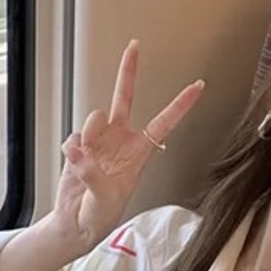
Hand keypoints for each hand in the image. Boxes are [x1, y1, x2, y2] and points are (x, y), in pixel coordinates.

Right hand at [52, 41, 204, 251]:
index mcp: (139, 152)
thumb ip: (92, 173)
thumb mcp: (105, 199)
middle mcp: (120, 141)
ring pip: (94, 118)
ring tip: (85, 158)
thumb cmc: (100, 216)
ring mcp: (99, 142)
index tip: (198, 85)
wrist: (76, 224)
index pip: (164, 122)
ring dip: (89, 134)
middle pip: (124, 98)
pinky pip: (74, 137)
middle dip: (128, 71)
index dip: (181, 104)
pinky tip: (75, 164)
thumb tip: (79, 151)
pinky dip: (72, 151)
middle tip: (134, 47)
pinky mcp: (79, 147)